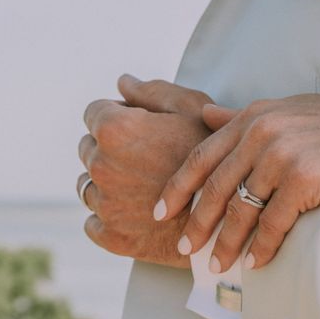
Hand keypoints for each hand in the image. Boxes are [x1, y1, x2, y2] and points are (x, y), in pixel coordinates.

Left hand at [77, 75, 212, 267]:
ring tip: (145, 186)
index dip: (120, 115)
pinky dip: (109, 217)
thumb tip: (123, 82)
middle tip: (149, 157)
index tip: (143, 127)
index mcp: (116, 130)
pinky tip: (136, 212)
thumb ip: (153, 92)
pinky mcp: (111, 236)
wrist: (231, 218)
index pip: (94, 112)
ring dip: (108, 182)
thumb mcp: (193, 111)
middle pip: (89, 148)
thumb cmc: (216, 157)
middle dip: (111, 148)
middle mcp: (101, 166)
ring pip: (88, 185)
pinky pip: (93, 222)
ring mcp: (105, 204)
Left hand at [155, 94, 319, 271]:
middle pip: (215, 188)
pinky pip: (273, 224)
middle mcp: (263, 132)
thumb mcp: (289, 111)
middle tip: (184, 249)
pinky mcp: (307, 180)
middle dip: (196, 223)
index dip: (177, 188)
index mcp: (254, 116)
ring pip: (240, 210)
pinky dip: (263, 247)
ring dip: (226, 244)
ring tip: (216, 265)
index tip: (161, 213)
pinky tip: (256, 263)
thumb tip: (205, 116)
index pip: (201, 157)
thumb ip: (244, 118)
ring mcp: (284, 155)